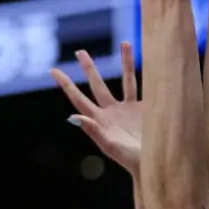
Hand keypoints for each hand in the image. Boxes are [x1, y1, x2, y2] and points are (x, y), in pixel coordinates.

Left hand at [52, 42, 141, 172]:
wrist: (155, 166)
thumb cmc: (131, 160)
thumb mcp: (110, 146)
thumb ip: (92, 130)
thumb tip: (71, 116)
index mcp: (99, 120)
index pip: (78, 99)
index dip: (66, 84)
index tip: (53, 70)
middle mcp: (112, 112)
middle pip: (97, 85)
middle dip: (89, 68)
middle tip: (80, 51)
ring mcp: (129, 109)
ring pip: (127, 80)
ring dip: (126, 62)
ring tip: (125, 42)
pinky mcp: (147, 109)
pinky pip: (145, 86)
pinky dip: (147, 73)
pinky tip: (153, 59)